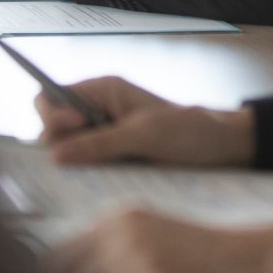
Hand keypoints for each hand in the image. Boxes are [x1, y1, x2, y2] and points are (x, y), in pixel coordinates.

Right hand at [35, 76, 255, 167]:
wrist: (221, 149)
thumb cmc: (189, 132)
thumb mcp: (144, 136)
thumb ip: (100, 144)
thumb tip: (55, 155)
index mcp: (102, 90)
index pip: (50, 97)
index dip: (52, 116)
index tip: (73, 129)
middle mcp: (97, 110)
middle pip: (54, 128)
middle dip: (60, 145)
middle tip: (86, 161)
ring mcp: (104, 134)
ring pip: (68, 150)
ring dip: (76, 163)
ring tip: (100, 173)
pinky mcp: (113, 156)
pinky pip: (86, 165)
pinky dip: (88, 174)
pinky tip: (103, 182)